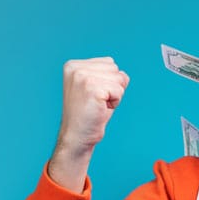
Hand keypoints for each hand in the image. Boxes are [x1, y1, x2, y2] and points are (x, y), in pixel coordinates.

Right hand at [48, 57, 128, 190]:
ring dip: (114, 96)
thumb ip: (107, 75)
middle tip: (97, 102)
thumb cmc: (88, 114)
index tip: (94, 95)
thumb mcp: (96, 88)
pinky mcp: (92, 88)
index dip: (108, 82)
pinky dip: (115, 103)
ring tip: (98, 106)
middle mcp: (76, 68)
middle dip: (113, 88)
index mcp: (73, 65)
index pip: (109, 63)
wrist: (77, 136)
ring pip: (119, 79)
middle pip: (115, 69)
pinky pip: (119, 91)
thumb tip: (124, 75)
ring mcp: (83, 77)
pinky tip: (100, 109)